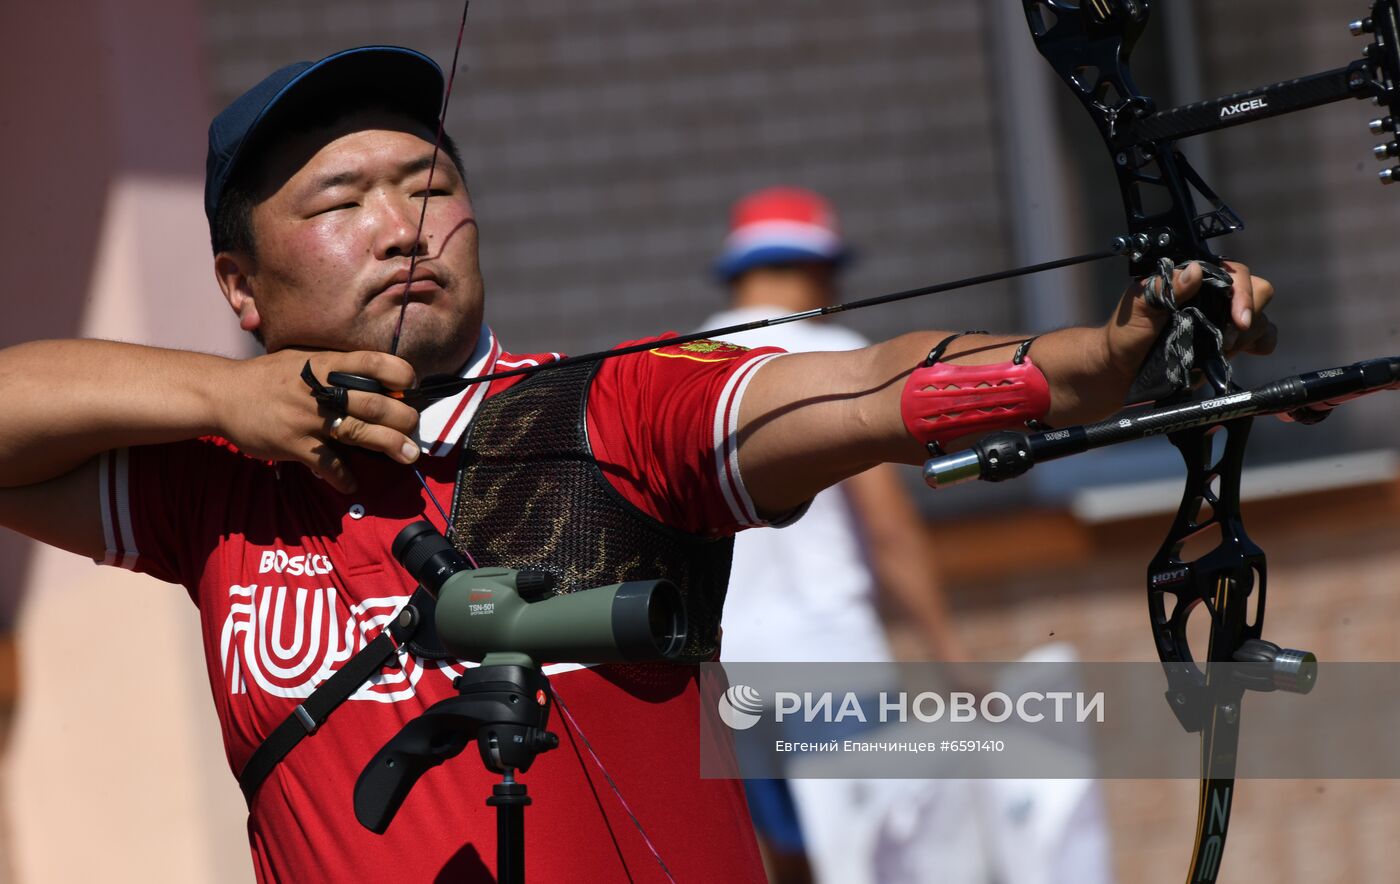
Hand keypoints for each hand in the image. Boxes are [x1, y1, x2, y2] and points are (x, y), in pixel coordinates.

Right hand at [217, 350, 419, 492]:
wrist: (222, 394)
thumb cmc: (269, 377)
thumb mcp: (304, 359)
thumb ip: (338, 368)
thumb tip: (378, 382)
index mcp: (327, 364)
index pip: (375, 361)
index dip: (401, 374)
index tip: (411, 388)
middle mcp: (321, 389)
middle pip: (375, 403)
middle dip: (403, 418)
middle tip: (413, 430)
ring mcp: (308, 417)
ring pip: (359, 432)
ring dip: (389, 445)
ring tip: (407, 456)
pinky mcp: (294, 443)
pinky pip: (328, 464)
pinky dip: (343, 477)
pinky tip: (351, 484)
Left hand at [1105, 259, 1276, 376]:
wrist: (1123, 369)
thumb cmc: (1127, 333)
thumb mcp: (1139, 307)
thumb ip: (1165, 287)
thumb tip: (1195, 271)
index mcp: (1195, 280)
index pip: (1236, 273)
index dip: (1243, 293)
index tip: (1238, 320)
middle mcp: (1215, 295)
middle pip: (1259, 291)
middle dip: (1248, 315)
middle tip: (1226, 340)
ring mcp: (1225, 319)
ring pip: (1261, 317)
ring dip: (1248, 336)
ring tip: (1222, 349)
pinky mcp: (1230, 343)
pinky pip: (1262, 337)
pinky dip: (1262, 343)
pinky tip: (1250, 351)